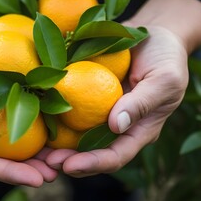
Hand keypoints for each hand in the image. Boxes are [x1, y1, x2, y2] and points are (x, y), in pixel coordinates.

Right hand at [0, 0, 56, 186]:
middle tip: (58, 173)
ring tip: (68, 158)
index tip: (35, 179)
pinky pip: (34, 115)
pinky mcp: (17, 99)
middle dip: (34, 169)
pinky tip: (68, 130)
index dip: (9, 174)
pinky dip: (50, 125)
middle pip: (10, 159)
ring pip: (26, 142)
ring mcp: (3, 114)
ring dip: (46, 153)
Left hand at [45, 26, 188, 176]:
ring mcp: (101, 112)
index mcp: (139, 129)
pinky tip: (35, 117)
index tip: (70, 166)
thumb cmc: (166, 58)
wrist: (153, 34)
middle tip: (45, 162)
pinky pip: (69, 110)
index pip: (117, 155)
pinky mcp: (88, 96)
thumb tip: (116, 125)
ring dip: (55, 146)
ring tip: (35, 150)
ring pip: (76, 136)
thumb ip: (142, 103)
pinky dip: (52, 117)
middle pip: (91, 153)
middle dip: (68, 161)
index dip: (94, 164)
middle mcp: (117, 126)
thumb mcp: (163, 79)